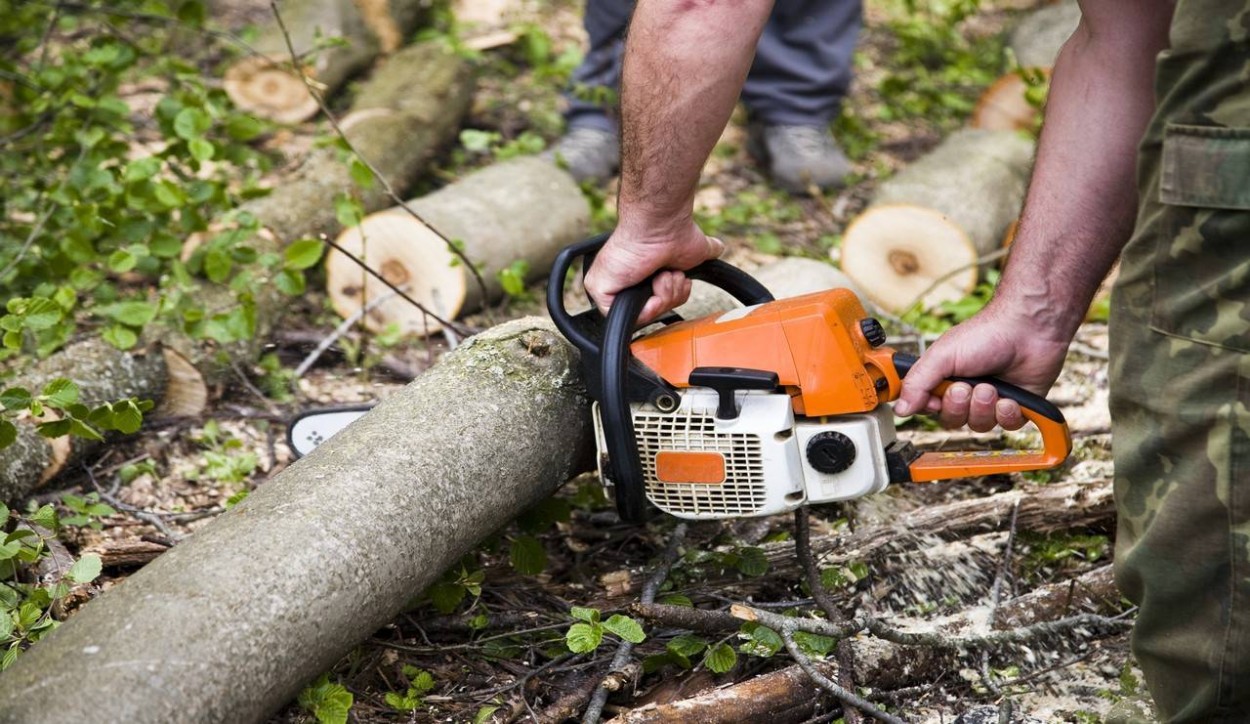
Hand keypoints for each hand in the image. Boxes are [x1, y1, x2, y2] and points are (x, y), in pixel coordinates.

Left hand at [583, 221, 724, 323]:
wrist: (660, 224)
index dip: (672, 297)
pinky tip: (654, 282)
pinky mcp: (600, 290)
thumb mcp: (694, 251)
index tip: (679, 280)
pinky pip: (630, 316)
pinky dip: (650, 305)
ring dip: (665, 296)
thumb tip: (717, 248)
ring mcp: (610, 287)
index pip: (656, 304)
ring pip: (644, 315)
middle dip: (670, 296)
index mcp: (639, 275)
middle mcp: (622, 281)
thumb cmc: (673, 233)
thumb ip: (704, 253)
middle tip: (670, 274)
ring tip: (663, 274)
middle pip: (652, 313)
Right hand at [892, 302, 1070, 431]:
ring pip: (979, 425)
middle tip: (967, 387)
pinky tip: (1011, 399)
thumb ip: (916, 383)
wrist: (1029, 329)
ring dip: (984, 407)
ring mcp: (991, 401)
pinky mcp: (1016, 407)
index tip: (935, 398)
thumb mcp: (941, 356)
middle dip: (960, 406)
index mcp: (945, 379)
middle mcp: (967, 392)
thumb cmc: (986, 334)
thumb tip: (899, 409)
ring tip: (992, 387)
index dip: (931, 407)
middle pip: (952, 420)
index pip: (927, 407)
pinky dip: (1007, 414)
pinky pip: (1006, 426)